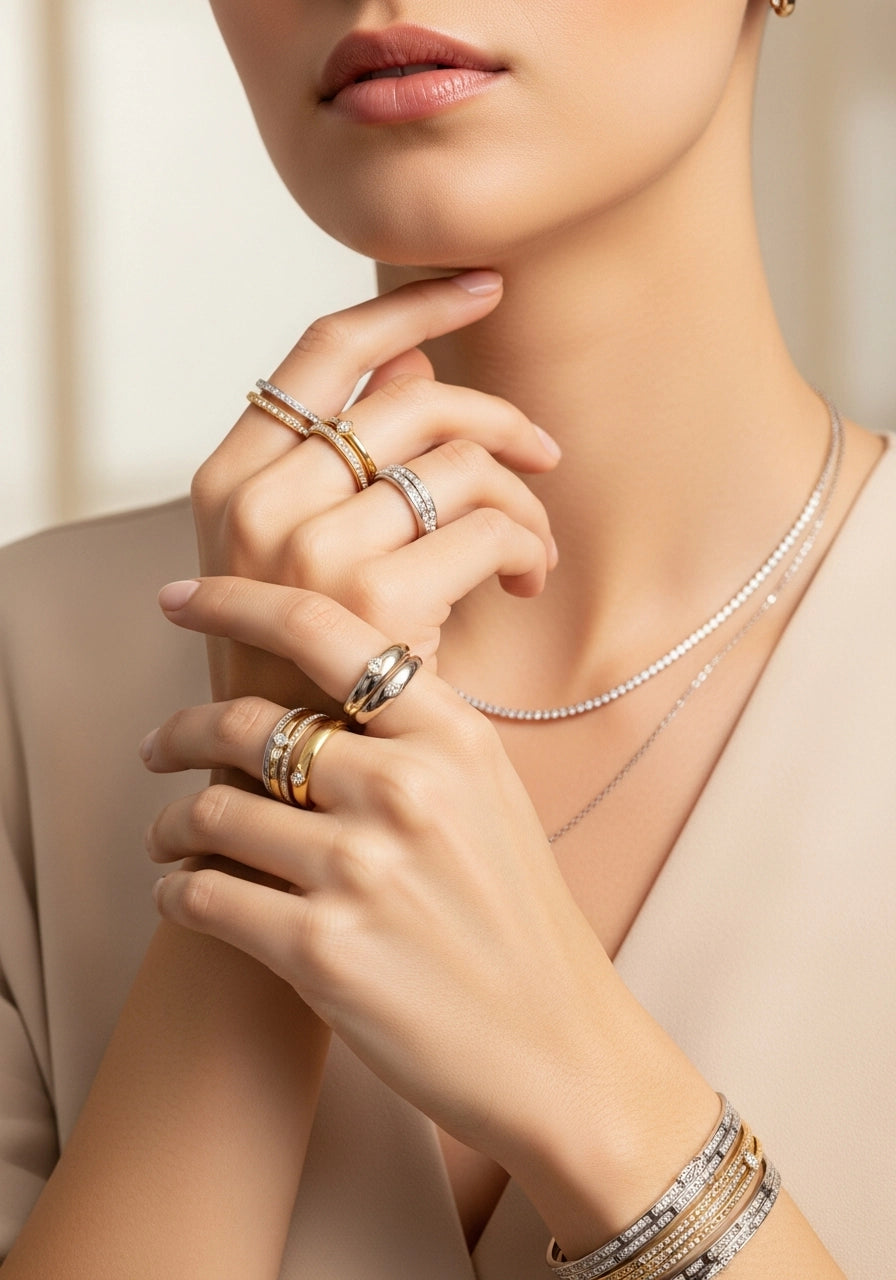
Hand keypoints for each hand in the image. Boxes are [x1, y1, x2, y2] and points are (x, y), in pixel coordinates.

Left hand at [144, 575, 617, 1169]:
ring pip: (213, 810)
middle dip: (181, 730)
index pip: (322, 632)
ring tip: (169, 834)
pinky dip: (176, 890)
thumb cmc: (516, 916)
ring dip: (172, 822)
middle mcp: (408, 789)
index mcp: (453, 736)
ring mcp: (364, 870)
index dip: (235, 601)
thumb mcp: (491, 795)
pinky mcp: (323, 951)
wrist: (556, 1046)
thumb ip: (415, 733)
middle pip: (248, 722)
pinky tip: (182, 893)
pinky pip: (204, 895)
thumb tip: (316, 684)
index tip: (178, 600)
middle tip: (156, 746)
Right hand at [190, 272, 559, 705]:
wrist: (290, 779)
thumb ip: (342, 453)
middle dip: (501, 419)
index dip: (413, 305)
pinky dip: (531, 549)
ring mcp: (310, 549)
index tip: (485, 286)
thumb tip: (412, 362)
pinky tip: (527, 583)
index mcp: (229, 479)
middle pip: (415, 397)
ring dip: (522, 499)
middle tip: (544, 456)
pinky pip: (492, 525)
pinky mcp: (374, 599)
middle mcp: (258, 503)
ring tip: (531, 549)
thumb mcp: (295, 554)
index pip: (326, 347)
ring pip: (463, 461)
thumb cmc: (301, 664)